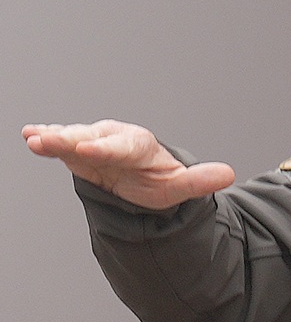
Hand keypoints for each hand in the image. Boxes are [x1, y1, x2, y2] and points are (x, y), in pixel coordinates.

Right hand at [22, 120, 235, 209]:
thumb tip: (229, 175)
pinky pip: (61, 144)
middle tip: (50, 141)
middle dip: (71, 140)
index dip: (105, 149)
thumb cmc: (161, 180)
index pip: (121, 147)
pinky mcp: (77, 151)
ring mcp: (94, 143)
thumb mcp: (181, 186)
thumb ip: (200, 180)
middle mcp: (114, 139)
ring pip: (72, 139)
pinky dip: (46, 138)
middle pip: (91, 139)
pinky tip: (29, 136)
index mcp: (139, 145)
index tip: (89, 151)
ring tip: (34, 139)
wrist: (145, 177)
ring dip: (53, 138)